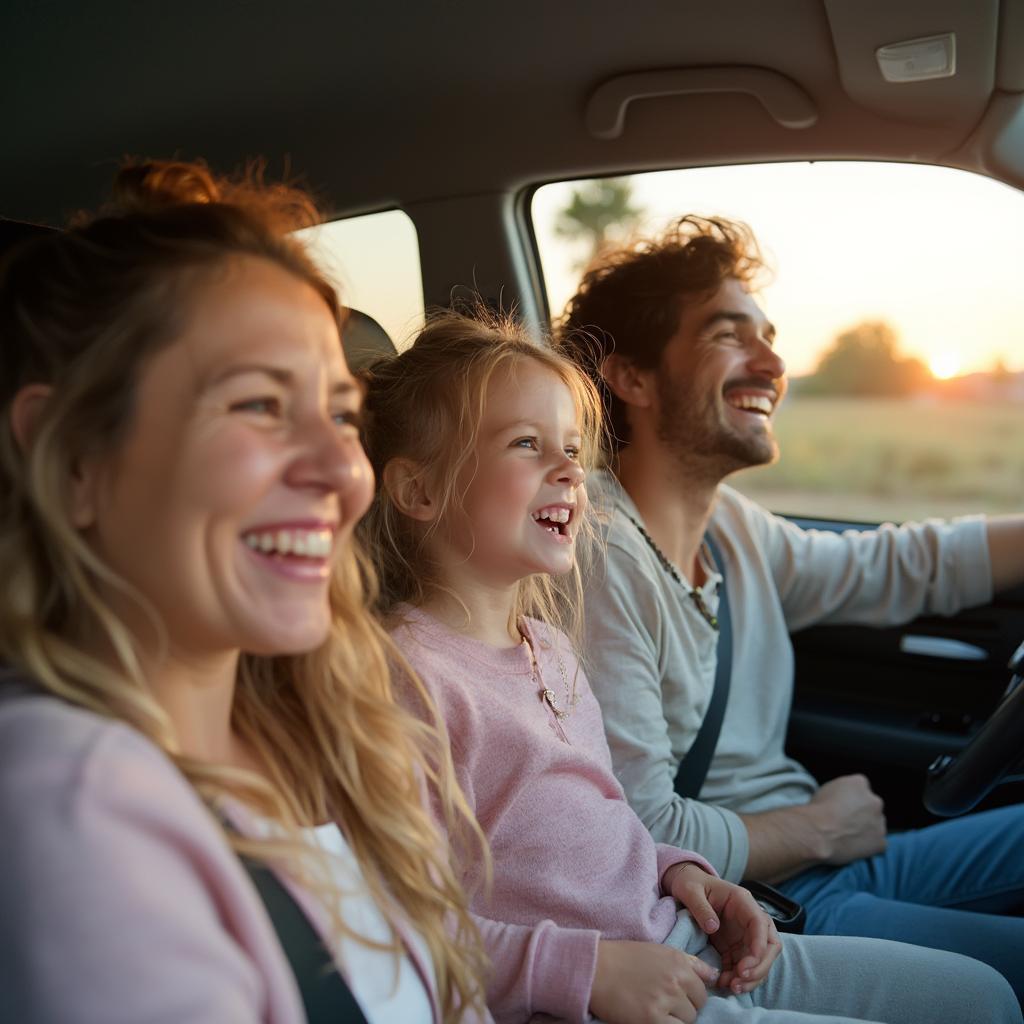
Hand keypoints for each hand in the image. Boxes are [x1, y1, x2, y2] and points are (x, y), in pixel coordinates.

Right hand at [590, 939, 719, 1023]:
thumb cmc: (626, 958)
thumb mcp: (660, 952)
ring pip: (688, 1021)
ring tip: (655, 1009)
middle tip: (662, 1003)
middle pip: (697, 1008)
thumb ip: (690, 963)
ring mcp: (665, 1001)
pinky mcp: (652, 1020)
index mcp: (679, 962)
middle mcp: (676, 980)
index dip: (689, 996)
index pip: (702, 991)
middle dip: (684, 1008)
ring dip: (675, 1020)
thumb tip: (715, 976)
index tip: (673, 994)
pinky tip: (652, 1018)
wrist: (596, 968)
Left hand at [666, 863, 781, 993]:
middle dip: (759, 967)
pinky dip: (737, 978)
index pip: (761, 924)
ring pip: (759, 960)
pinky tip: (724, 984)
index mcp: (742, 901)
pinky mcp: (735, 946)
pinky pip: (743, 966)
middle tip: (739, 981)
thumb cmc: (690, 884)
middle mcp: (749, 919)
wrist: (686, 886)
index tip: (745, 966)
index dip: (759, 946)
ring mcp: (744, 934)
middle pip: (769, 946)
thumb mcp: (690, 890)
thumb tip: (713, 927)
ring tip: (731, 987)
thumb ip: (700, 907)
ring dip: (750, 977)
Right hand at [807, 774, 886, 864]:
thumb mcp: (825, 789)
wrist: (817, 833)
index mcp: (859, 783)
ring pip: (876, 824)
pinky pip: (878, 843)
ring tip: (847, 835)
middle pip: (872, 805)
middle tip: (846, 821)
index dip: (852, 798)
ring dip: (867, 828)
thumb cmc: (816, 812)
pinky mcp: (881, 842)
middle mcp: (874, 800)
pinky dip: (869, 845)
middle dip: (863, 812)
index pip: (861, 787)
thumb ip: (842, 791)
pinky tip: (853, 845)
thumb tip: (843, 799)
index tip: (844, 805)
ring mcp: (880, 822)